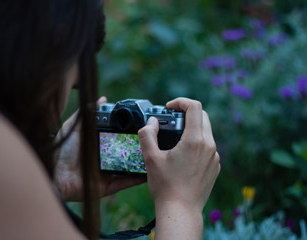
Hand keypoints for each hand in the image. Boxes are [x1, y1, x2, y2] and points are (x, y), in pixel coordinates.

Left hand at [54, 97, 144, 200]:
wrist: (55, 173)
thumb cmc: (62, 149)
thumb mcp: (74, 126)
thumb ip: (87, 112)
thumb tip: (102, 99)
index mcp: (99, 145)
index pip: (119, 138)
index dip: (130, 133)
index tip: (142, 126)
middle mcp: (105, 158)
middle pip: (126, 153)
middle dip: (138, 147)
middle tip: (152, 140)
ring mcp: (108, 173)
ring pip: (129, 168)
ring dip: (141, 163)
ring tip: (155, 155)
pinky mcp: (108, 186)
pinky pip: (125, 182)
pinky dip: (137, 179)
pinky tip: (148, 172)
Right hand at [138, 97, 219, 211]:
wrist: (181, 211)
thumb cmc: (165, 186)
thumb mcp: (150, 158)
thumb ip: (147, 134)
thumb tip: (152, 122)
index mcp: (194, 140)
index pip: (194, 107)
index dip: (180, 102)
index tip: (169, 108)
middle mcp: (209, 146)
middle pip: (202, 116)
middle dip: (186, 114)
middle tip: (171, 121)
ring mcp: (214, 157)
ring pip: (206, 131)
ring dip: (192, 128)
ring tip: (175, 140)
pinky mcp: (215, 167)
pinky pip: (208, 146)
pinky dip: (197, 143)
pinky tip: (183, 156)